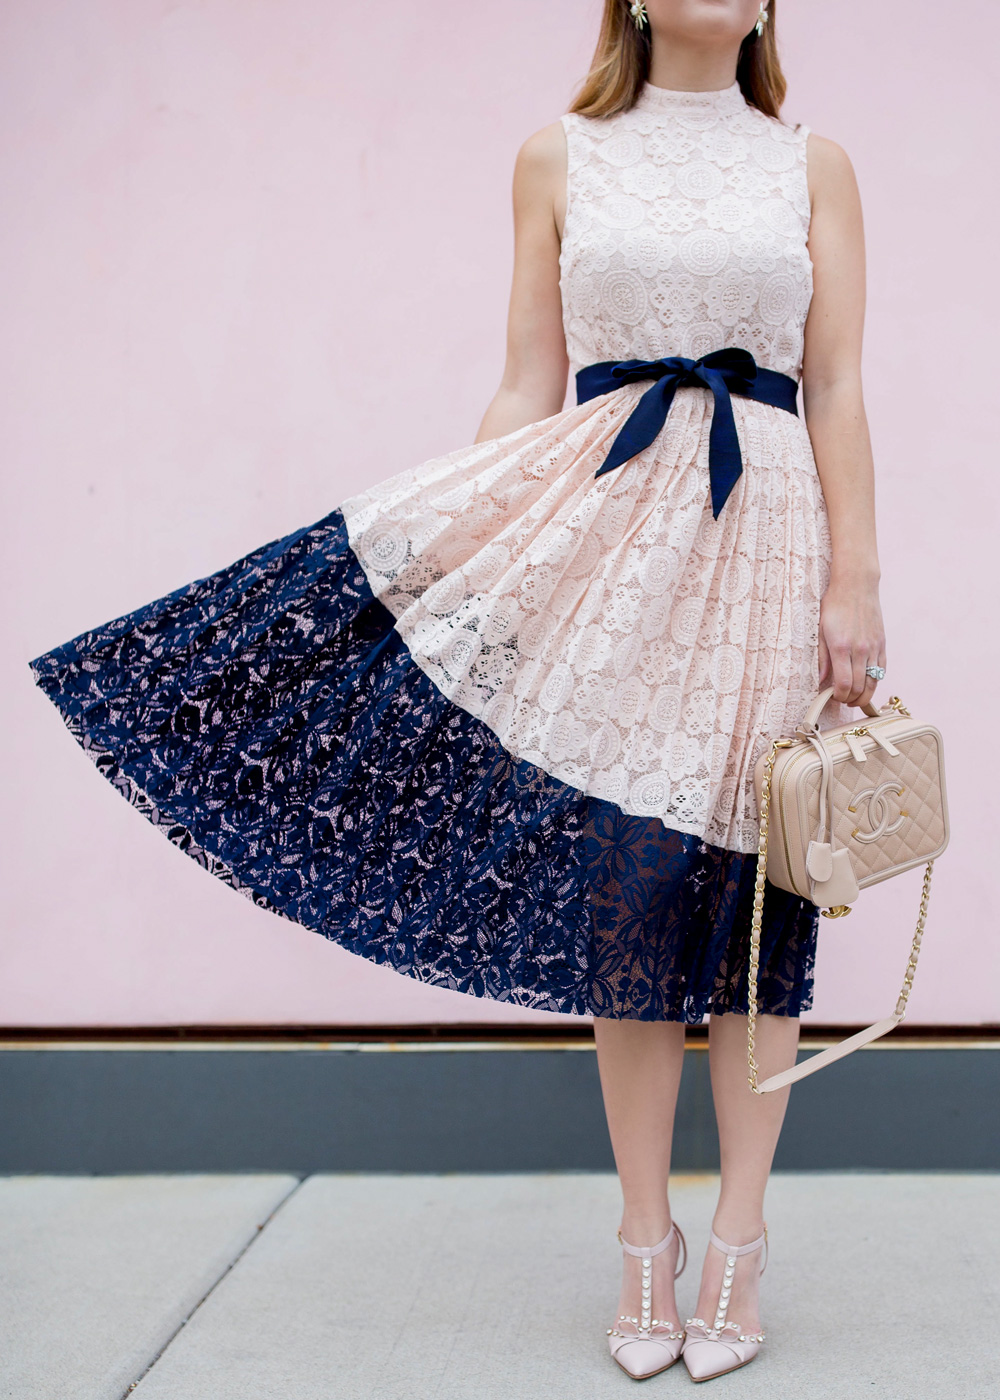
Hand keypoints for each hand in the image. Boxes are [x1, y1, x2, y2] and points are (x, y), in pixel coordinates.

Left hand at [818, 579, 885, 707]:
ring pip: (873, 682)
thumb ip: (821, 658)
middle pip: (859, 687)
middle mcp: (860, 649)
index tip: (833, 697)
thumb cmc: (833, 606)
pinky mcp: (882, 644)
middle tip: (842, 700)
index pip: (844, 684)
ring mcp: (874, 647)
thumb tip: (820, 681)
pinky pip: (881, 670)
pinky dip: (874, 682)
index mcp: (841, 647)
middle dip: (850, 700)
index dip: (839, 697)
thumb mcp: (820, 630)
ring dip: (864, 695)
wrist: (856, 586)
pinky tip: (865, 684)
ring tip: (854, 698)